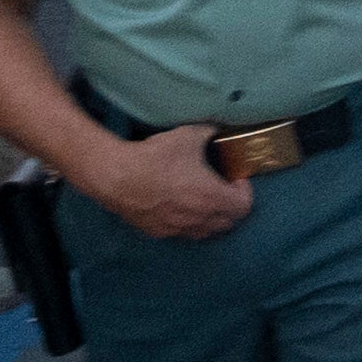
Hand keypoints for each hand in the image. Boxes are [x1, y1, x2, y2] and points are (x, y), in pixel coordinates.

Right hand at [87, 126, 253, 244]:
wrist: (116, 177)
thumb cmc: (155, 157)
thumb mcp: (189, 136)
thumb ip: (210, 131)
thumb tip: (218, 127)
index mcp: (211, 197)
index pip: (244, 207)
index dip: (245, 192)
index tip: (235, 178)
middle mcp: (198, 219)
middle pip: (228, 223)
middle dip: (231, 207)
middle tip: (223, 189)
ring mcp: (177, 229)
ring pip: (205, 232)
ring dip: (211, 219)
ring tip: (203, 200)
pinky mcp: (158, 232)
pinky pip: (181, 234)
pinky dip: (188, 224)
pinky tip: (179, 207)